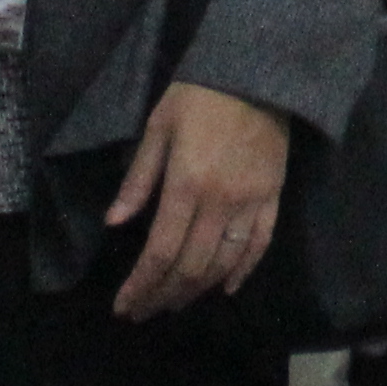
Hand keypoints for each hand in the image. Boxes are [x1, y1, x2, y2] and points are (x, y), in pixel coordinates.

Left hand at [106, 81, 292, 320]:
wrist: (259, 74)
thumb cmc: (200, 96)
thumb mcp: (158, 128)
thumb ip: (138, 180)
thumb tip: (114, 223)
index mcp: (186, 185)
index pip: (160, 252)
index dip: (141, 285)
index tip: (125, 306)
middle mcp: (220, 202)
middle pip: (190, 266)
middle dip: (163, 296)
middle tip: (144, 311)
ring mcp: (251, 202)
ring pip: (224, 263)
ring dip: (197, 290)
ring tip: (175, 303)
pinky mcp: (273, 197)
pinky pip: (260, 244)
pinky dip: (243, 272)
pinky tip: (225, 288)